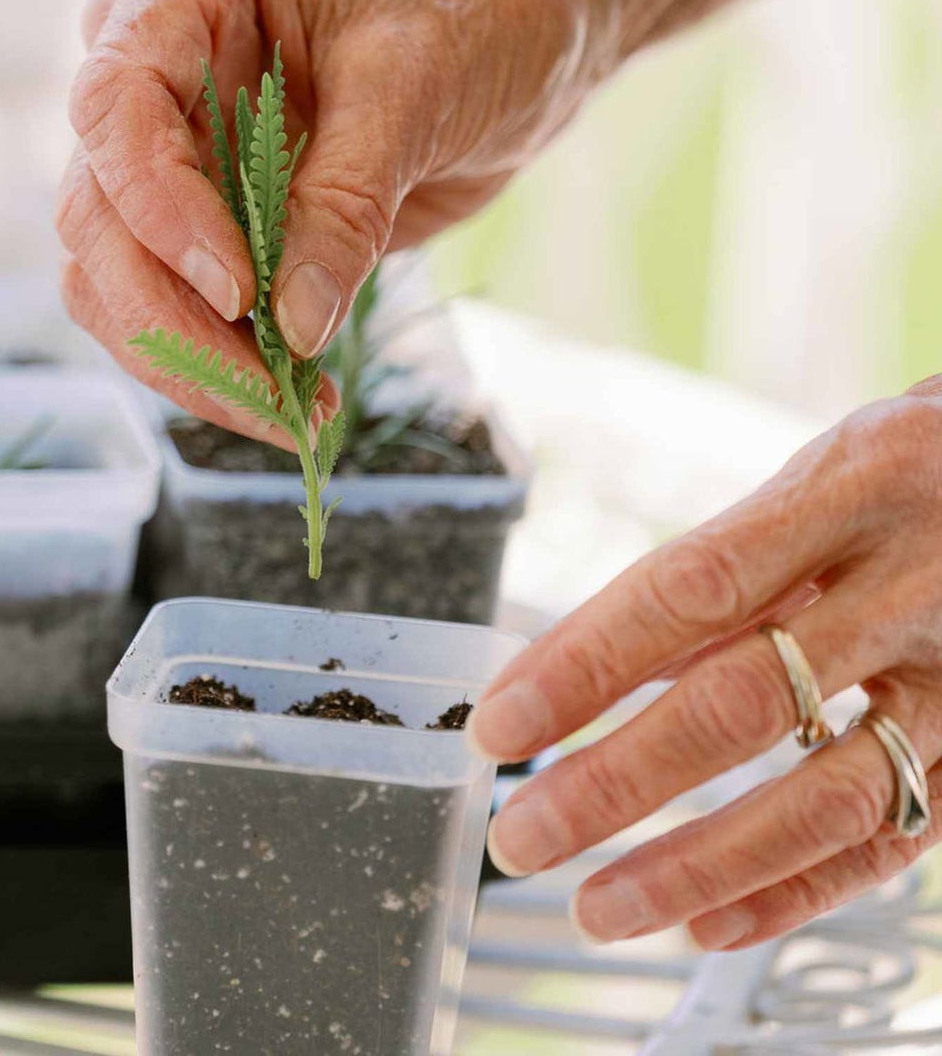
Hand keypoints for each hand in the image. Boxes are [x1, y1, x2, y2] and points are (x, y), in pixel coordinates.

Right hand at [56, 0, 589, 440]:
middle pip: (96, 205)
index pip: (120, 101)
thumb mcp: (419, 94)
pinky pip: (152, 293)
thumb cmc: (474, 20)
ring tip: (285, 411)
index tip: (239, 293)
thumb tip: (291, 329)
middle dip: (170, 317)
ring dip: (180, 356)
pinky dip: (202, 356)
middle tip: (268, 396)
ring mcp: (161, 128)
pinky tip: (281, 390)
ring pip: (105, 266)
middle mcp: (148, 40)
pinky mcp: (186, 202)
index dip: (160, 209)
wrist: (512, 41)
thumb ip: (346, 206)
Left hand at [470, 376, 941, 949]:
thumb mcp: (815, 485)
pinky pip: (896, 844)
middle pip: (745, 702)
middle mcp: (914, 586)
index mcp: (852, 488)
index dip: (586, 662)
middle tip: (521, 836)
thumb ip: (721, 575)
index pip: (691, 588)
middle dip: (617, 783)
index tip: (500, 723)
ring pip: (827, 798)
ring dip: (698, 867)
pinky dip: (796, 893)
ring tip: (597, 906)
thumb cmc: (904, 480)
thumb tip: (596, 666)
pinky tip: (708, 922)